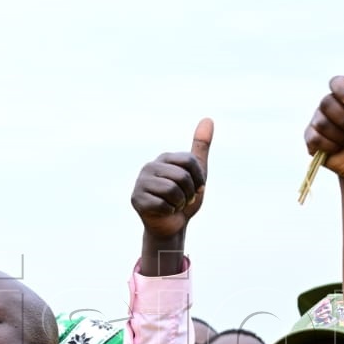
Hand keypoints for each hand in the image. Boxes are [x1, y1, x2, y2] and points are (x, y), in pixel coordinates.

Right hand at [130, 118, 212, 239]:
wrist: (172, 225)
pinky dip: (168, 211)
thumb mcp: (197, 172)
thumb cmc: (184, 198)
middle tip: (183, 199)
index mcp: (164, 158)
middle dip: (189, 193)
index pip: (189, 161)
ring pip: (172, 190)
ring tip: (173, 204)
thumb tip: (207, 119)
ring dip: (179, 203)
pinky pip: (162, 204)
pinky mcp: (136, 199)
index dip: (199, 178)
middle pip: (181, 176)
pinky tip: (163, 211)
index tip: (196, 187)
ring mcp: (140, 182)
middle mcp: (149, 166)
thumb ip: (201, 147)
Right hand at [305, 75, 343, 178]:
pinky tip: (338, 148)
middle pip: (326, 103)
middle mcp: (329, 107)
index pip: (337, 83)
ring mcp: (318, 122)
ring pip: (322, 123)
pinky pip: (315, 138)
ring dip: (340, 135)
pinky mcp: (311, 139)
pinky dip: (330, 145)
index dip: (342, 89)